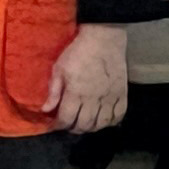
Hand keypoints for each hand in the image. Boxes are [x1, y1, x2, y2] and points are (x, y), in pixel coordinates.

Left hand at [47, 21, 131, 137]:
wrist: (104, 39)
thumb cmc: (78, 52)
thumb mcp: (59, 69)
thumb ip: (53, 92)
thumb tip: (45, 110)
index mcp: (76, 93)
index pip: (67, 119)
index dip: (59, 125)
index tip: (54, 124)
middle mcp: (94, 99)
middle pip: (84, 125)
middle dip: (74, 128)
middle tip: (68, 125)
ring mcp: (110, 98)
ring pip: (102, 124)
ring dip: (91, 128)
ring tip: (84, 123)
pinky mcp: (122, 93)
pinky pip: (119, 115)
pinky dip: (111, 122)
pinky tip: (103, 120)